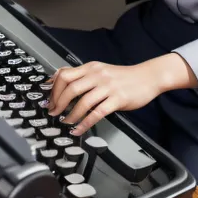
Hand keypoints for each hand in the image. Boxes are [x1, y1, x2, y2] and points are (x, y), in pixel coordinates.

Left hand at [47, 53, 197, 135]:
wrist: (148, 77)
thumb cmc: (124, 77)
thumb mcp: (102, 70)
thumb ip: (84, 76)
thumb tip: (62, 83)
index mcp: (92, 67)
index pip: (65, 74)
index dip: (53, 89)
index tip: (48, 100)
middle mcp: (98, 75)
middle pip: (70, 88)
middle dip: (58, 103)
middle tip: (54, 113)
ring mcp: (108, 86)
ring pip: (83, 101)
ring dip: (71, 115)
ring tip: (66, 123)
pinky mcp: (117, 99)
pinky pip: (97, 113)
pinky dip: (85, 123)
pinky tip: (79, 129)